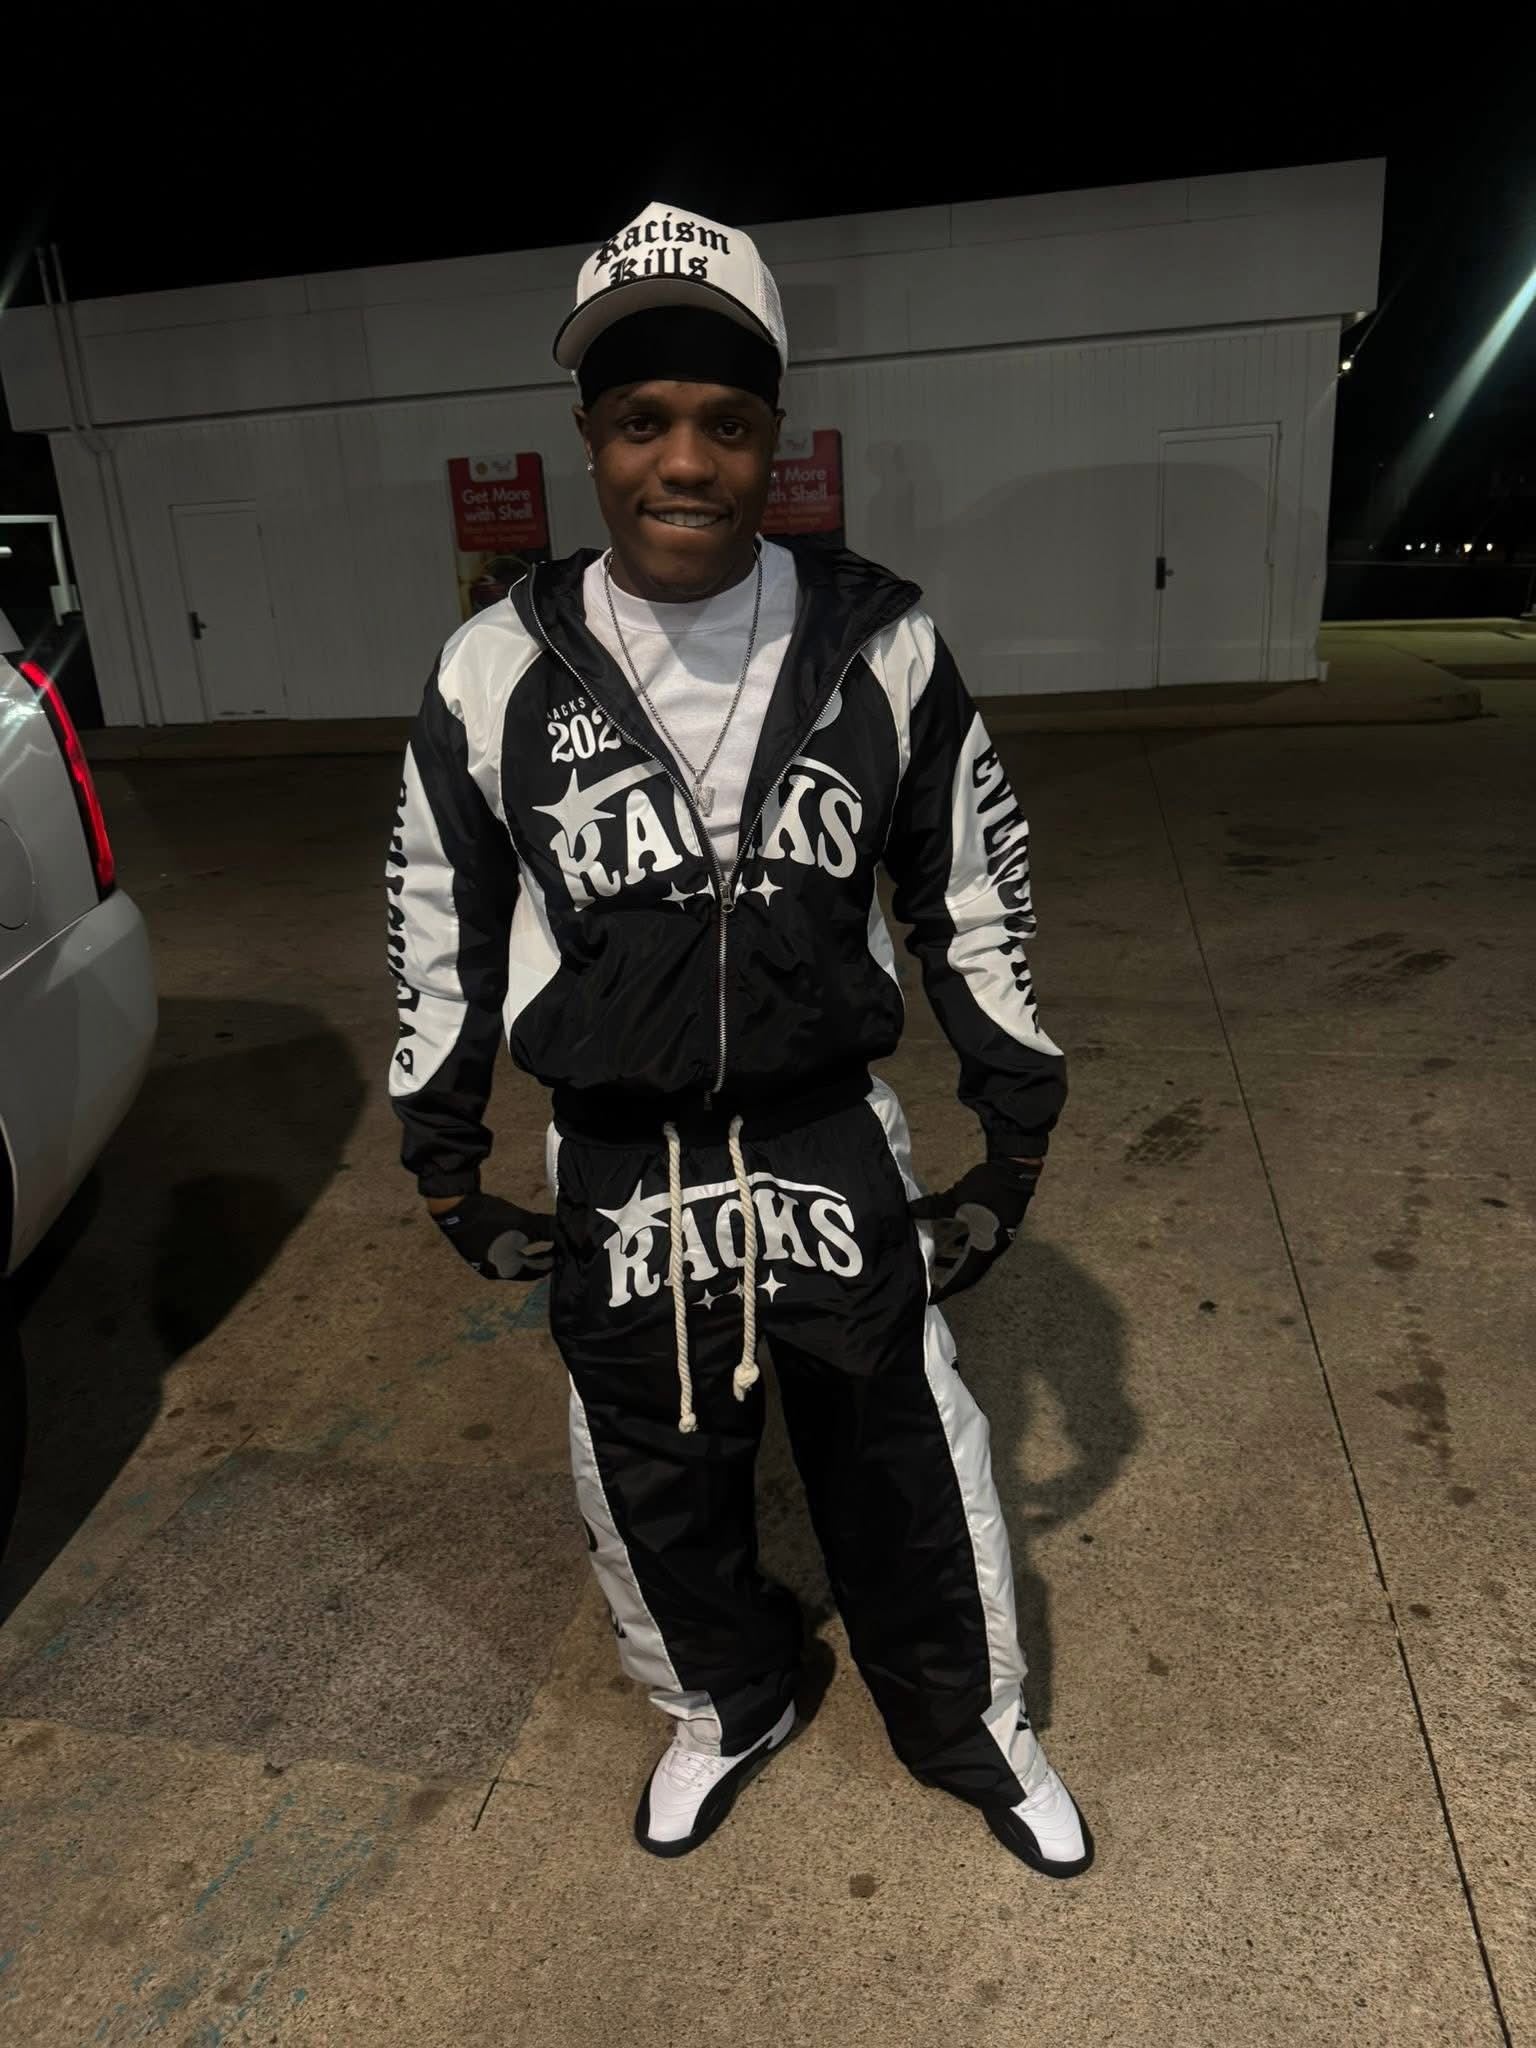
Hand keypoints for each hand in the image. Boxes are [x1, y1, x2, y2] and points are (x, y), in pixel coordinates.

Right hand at [430, 1192, 553, 1280]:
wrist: (454, 1205)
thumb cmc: (490, 1220)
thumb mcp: (523, 1223)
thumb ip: (547, 1229)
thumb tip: (567, 1231)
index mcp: (502, 1271)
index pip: (535, 1272)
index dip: (551, 1261)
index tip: (563, 1250)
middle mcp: (491, 1269)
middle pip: (523, 1265)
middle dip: (540, 1255)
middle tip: (554, 1244)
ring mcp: (480, 1258)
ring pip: (511, 1255)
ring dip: (526, 1247)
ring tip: (539, 1235)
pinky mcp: (473, 1245)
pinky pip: (500, 1246)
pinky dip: (513, 1240)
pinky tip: (517, 1229)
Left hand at [908, 1158, 1039, 1302]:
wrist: (1016, 1169)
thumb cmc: (989, 1185)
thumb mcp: (958, 1197)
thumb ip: (934, 1207)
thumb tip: (910, 1210)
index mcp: (986, 1247)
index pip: (964, 1276)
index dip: (947, 1288)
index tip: (932, 1298)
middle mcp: (994, 1248)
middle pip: (970, 1273)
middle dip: (951, 1280)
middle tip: (931, 1286)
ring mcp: (997, 1238)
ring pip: (974, 1259)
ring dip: (956, 1264)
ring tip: (936, 1267)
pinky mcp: (997, 1227)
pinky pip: (978, 1246)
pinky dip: (963, 1248)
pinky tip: (950, 1244)